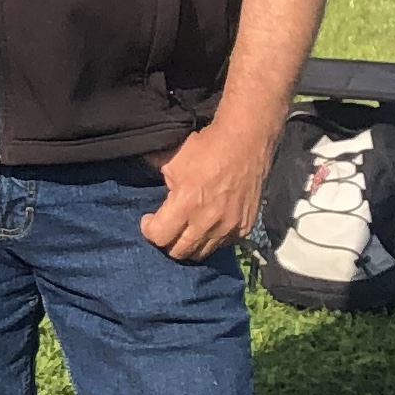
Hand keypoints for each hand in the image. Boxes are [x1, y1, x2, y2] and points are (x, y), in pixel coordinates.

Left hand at [139, 119, 271, 261]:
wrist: (246, 141)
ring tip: (185, 230)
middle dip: (166, 242)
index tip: (149, 219)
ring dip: (189, 244)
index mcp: (187, 203)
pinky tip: (207, 225)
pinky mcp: (244, 227)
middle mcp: (208, 221)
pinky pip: (222, 244)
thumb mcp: (173, 163)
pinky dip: (211, 239)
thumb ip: (163, 187)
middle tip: (165, 228)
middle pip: (179, 252)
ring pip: (201, 252)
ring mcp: (229, 227)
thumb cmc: (206, 147)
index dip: (149, 230)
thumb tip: (156, 202)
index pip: (160, 237)